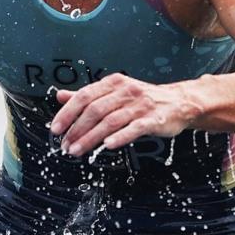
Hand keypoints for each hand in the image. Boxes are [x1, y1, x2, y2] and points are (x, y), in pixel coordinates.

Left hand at [48, 73, 198, 156]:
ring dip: (90, 138)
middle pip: (95, 110)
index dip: (67, 113)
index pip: (84, 96)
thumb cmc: (143, 99)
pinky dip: (119, 137)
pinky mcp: (153, 119)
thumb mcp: (114, 92)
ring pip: (110, 122)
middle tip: (65, 146)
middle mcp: (126, 91)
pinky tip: (106, 146)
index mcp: (113, 83)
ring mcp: (140, 105)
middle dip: (76, 130)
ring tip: (77, 151)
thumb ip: (88, 95)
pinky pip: (134, 128)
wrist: (179, 102)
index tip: (56, 129)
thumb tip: (60, 97)